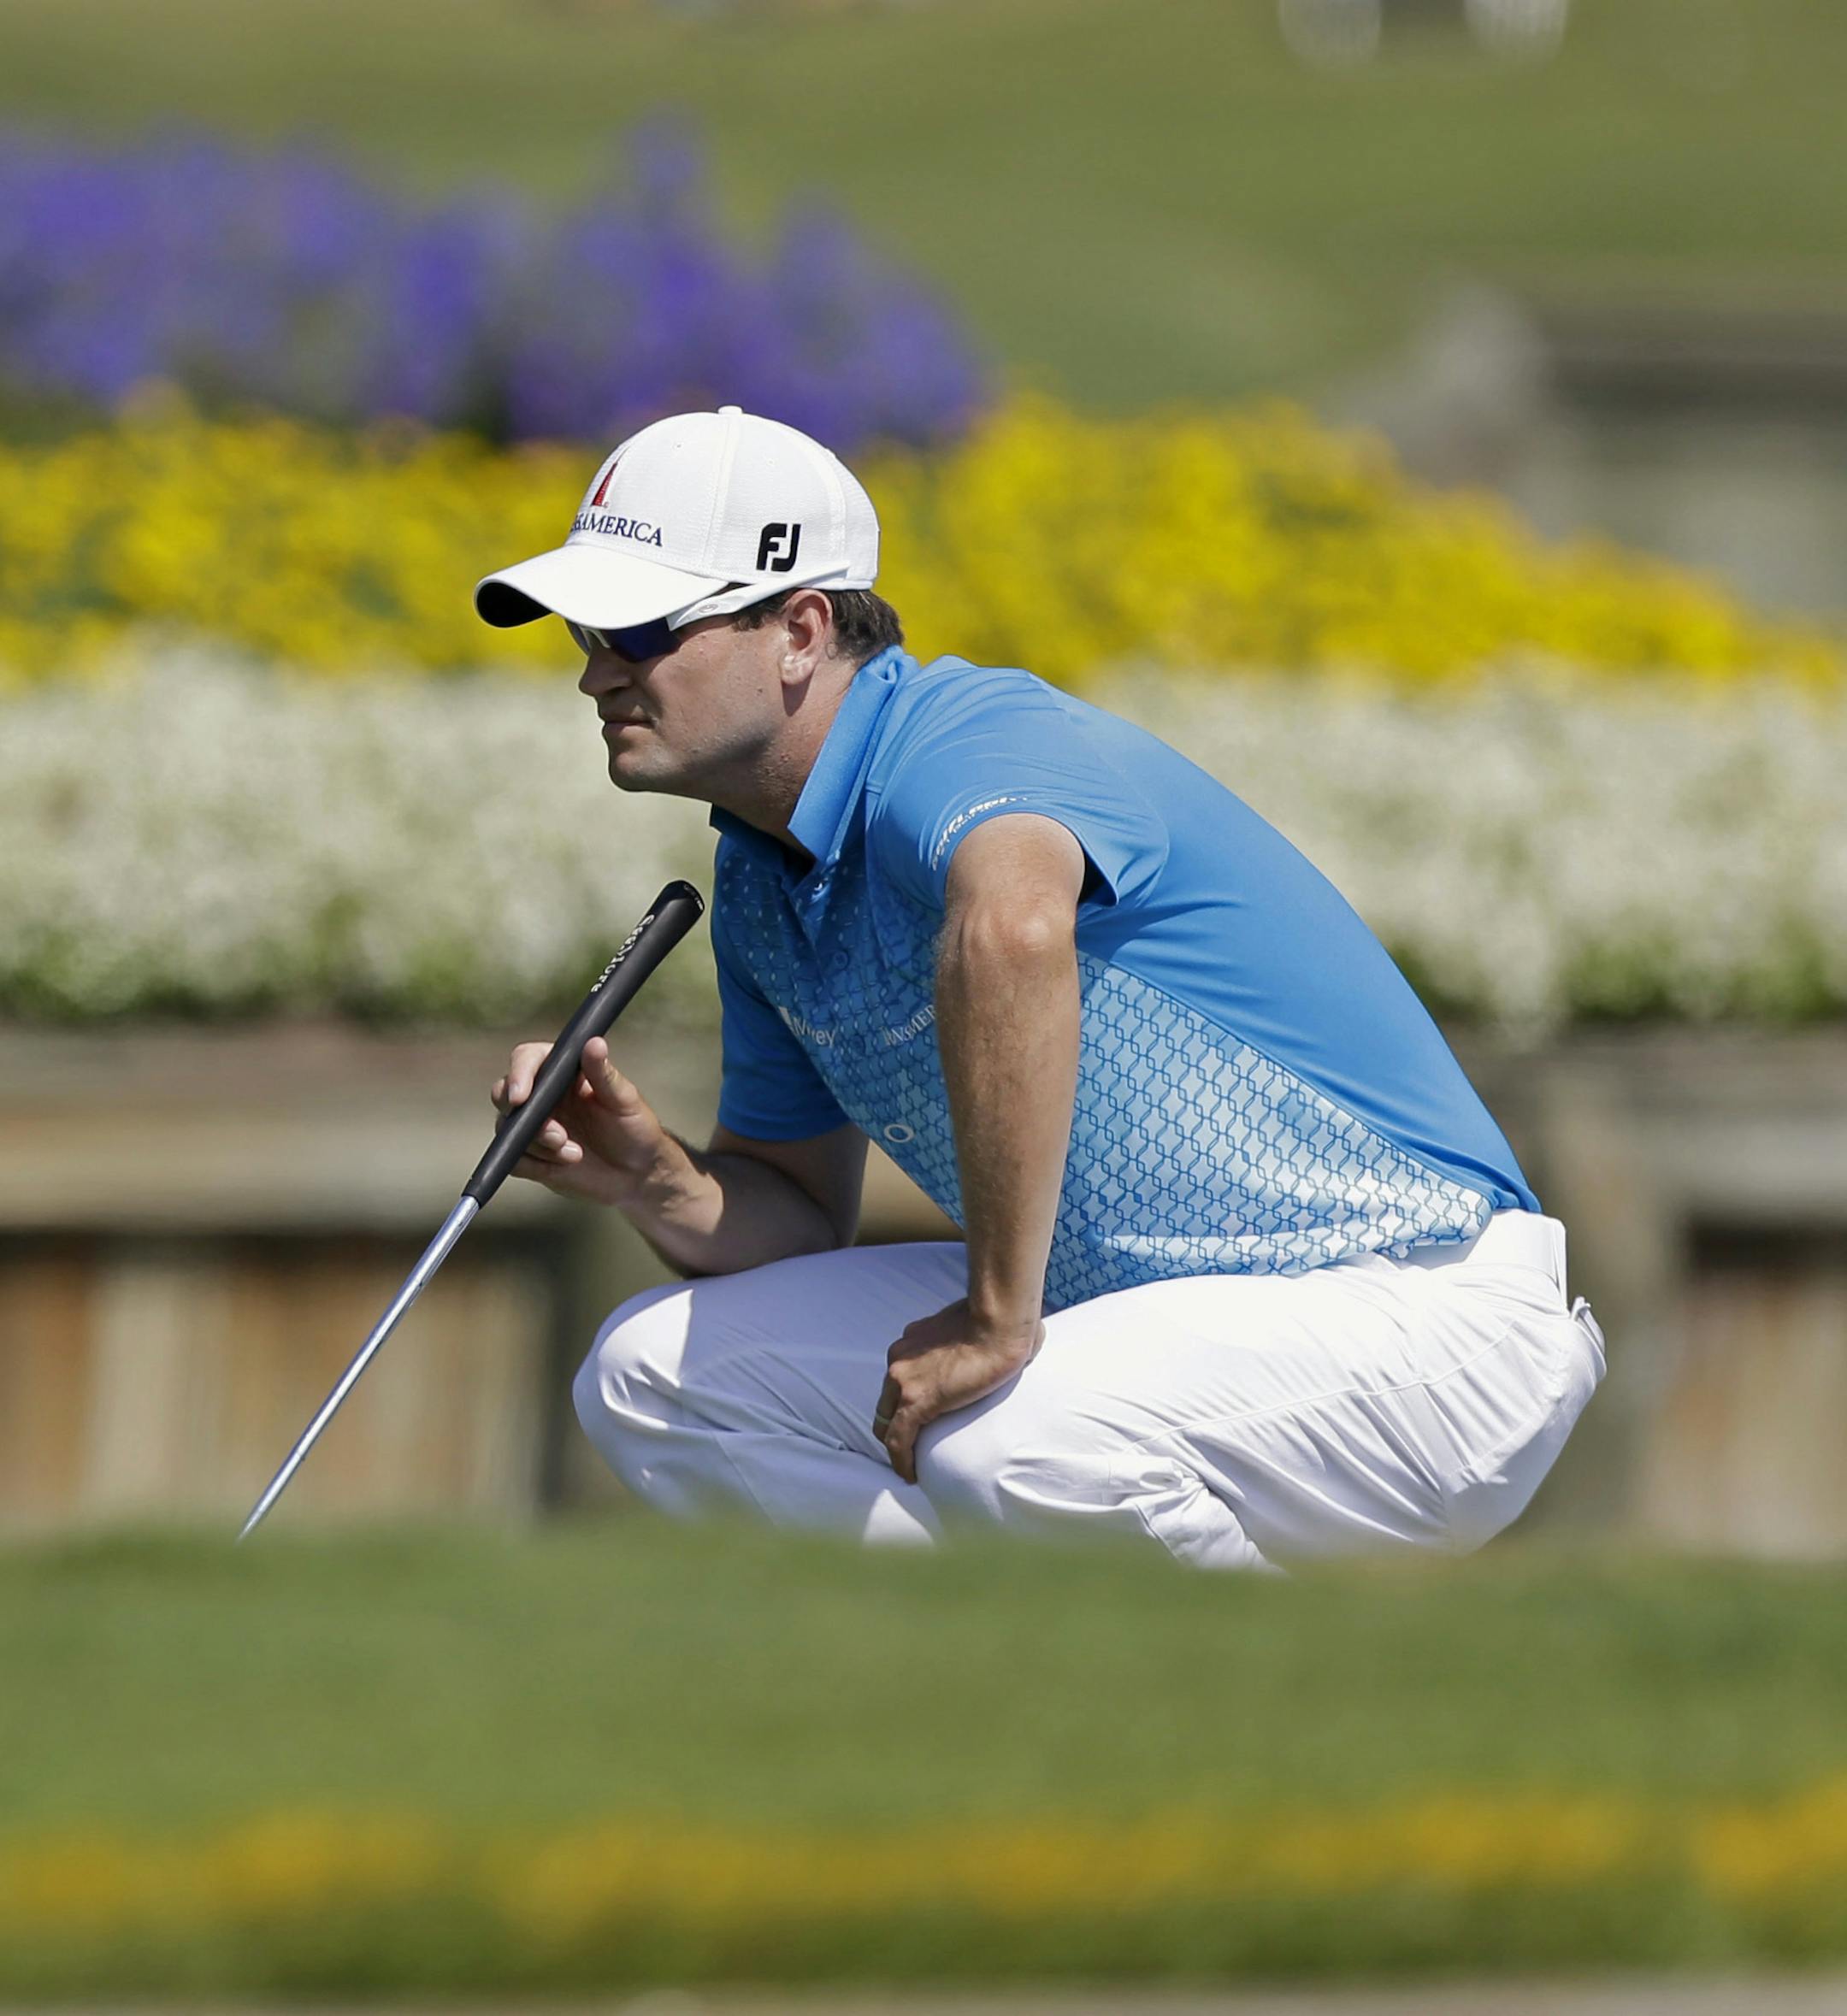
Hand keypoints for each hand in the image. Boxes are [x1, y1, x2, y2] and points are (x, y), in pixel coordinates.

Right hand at [489, 1034, 676, 1208]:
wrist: (638, 1174)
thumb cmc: (635, 1129)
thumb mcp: (624, 1100)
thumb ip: (605, 1074)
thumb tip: (594, 1042)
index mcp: (562, 1074)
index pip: (528, 1059)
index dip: (519, 1073)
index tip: (521, 1096)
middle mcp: (544, 1097)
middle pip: (503, 1093)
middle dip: (521, 1115)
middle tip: (557, 1135)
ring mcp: (535, 1128)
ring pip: (508, 1130)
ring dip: (538, 1144)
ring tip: (575, 1153)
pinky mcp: (533, 1158)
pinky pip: (514, 1160)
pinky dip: (535, 1165)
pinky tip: (565, 1165)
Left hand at [873, 1298, 1043, 1483]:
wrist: (998, 1323)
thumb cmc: (1001, 1319)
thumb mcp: (975, 1323)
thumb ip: (977, 1333)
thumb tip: (1017, 1340)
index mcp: (914, 1340)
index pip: (900, 1375)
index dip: (904, 1397)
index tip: (917, 1413)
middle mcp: (901, 1358)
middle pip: (887, 1399)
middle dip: (895, 1421)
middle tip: (912, 1442)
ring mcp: (903, 1380)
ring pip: (887, 1421)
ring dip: (897, 1442)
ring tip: (912, 1463)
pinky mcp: (915, 1402)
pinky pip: (898, 1439)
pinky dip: (901, 1459)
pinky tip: (910, 1474)